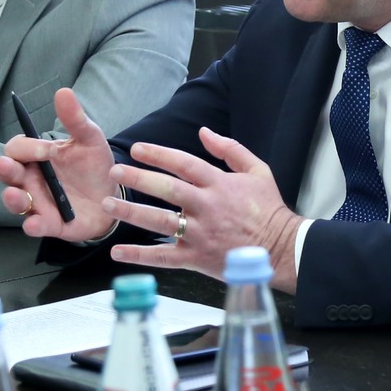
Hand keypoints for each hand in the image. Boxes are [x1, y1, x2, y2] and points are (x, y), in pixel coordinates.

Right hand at [0, 87, 122, 241]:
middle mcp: (32, 179)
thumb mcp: (90, 140)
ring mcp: (38, 202)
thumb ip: (76, 120)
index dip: (28, 148)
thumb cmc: (94, 166)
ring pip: (16, 202)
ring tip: (17, 195)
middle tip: (9, 167)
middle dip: (6, 170)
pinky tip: (35, 224)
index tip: (47, 150)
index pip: (18, 149)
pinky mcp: (49, 224)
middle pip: (8, 174)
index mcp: (38, 156)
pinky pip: (35, 226)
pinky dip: (33, 226)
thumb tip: (63, 91)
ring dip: (13, 199)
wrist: (114, 196)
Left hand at [103, 128, 301, 291]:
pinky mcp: (197, 258)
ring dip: (131, 212)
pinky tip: (117, 253)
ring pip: (160, 222)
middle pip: (167, 190)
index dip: (159, 154)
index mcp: (219, 184)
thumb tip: (204, 131)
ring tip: (109, 204)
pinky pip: (164, 257)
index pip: (183, 163)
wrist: (281, 248)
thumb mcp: (257, 171)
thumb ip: (230, 149)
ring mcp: (200, 234)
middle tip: (114, 171)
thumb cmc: (268, 209)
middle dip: (138, 179)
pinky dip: (139, 256)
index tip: (137, 148)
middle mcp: (207, 207)